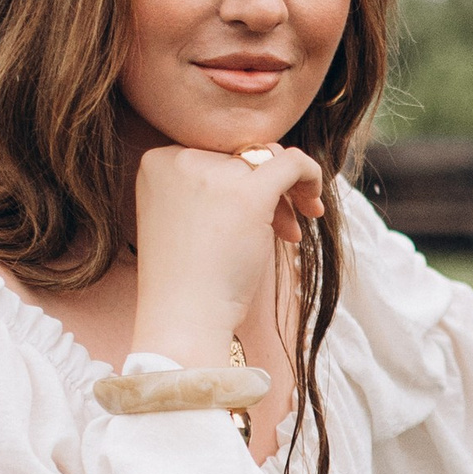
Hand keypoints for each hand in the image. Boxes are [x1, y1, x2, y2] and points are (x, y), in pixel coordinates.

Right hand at [129, 143, 324, 368]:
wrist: (184, 319)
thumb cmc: (189, 281)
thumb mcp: (188, 219)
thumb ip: (212, 186)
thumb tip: (267, 155)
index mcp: (157, 161)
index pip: (213, 154)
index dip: (239, 182)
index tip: (252, 218)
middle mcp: (179, 157)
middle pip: (241, 156)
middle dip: (266, 189)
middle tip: (280, 231)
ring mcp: (212, 173)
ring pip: (267, 159)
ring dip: (285, 194)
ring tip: (289, 234)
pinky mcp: (248, 192)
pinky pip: (293, 163)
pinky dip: (310, 175)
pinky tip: (316, 203)